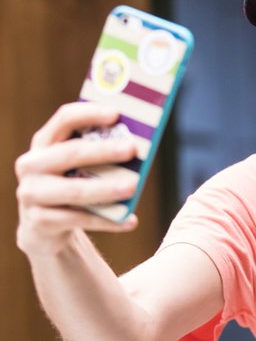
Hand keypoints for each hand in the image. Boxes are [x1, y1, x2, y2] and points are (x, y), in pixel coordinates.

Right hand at [15, 102, 138, 253]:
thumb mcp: (78, 166)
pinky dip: (108, 220)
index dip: (89, 114)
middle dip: (103, 150)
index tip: (116, 113)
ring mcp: (32, 194)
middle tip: (132, 149)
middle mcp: (32, 165)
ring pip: (75, 190)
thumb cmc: (71, 184)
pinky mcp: (40, 221)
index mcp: (44, 143)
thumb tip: (138, 143)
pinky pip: (79, 219)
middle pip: (70, 153)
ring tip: (133, 187)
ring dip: (106, 188)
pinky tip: (130, 220)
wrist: (44, 226)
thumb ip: (98, 152)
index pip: (64, 119)